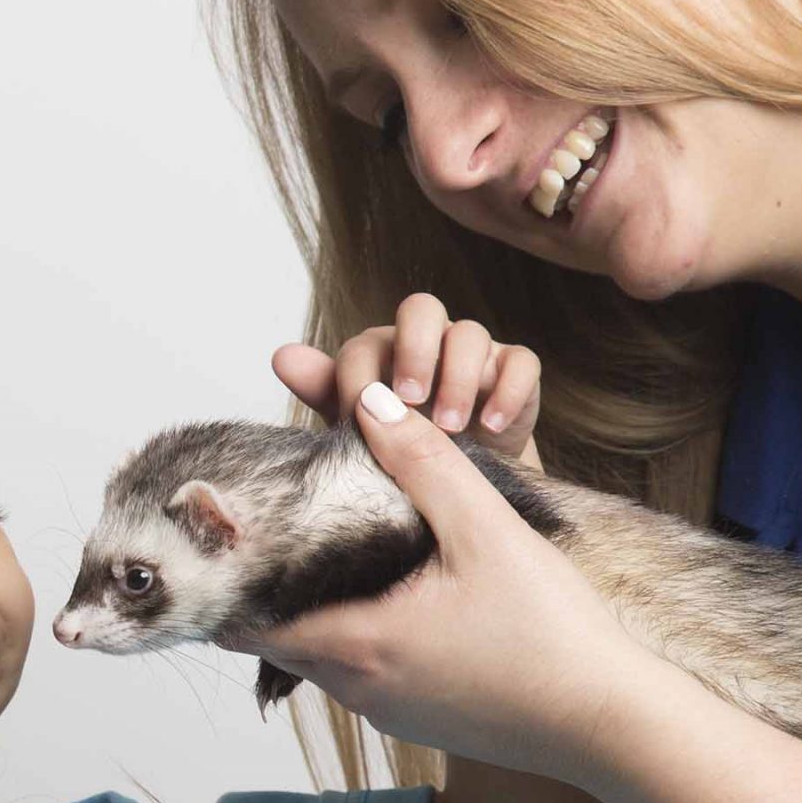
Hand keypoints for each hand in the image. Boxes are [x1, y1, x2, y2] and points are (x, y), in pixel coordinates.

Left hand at [223, 381, 662, 780]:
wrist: (611, 724)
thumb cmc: (552, 633)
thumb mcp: (486, 529)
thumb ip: (423, 461)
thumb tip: (368, 401)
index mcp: (354, 646)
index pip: (249, 623)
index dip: (240, 576)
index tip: (242, 532)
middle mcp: (358, 690)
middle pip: (283, 638)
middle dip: (279, 587)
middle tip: (289, 527)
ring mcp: (390, 714)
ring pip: (326, 658)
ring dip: (325, 611)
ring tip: (341, 552)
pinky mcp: (422, 723)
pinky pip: (369, 676)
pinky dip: (364, 638)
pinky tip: (402, 599)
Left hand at [272, 293, 544, 467]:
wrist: (469, 493)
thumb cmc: (405, 459)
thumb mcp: (361, 433)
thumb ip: (326, 392)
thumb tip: (281, 356)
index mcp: (384, 355)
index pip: (366, 342)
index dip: (358, 375)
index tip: (358, 422)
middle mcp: (429, 344)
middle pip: (420, 309)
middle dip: (412, 351)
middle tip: (408, 400)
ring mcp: (475, 355)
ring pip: (469, 333)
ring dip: (456, 378)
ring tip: (450, 430)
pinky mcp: (514, 374)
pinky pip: (520, 361)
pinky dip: (507, 390)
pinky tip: (492, 427)